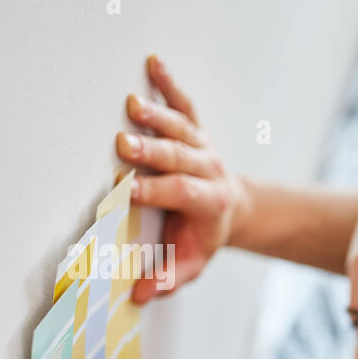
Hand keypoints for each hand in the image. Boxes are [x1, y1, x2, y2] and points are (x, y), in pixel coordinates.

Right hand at [117, 54, 251, 304]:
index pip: (182, 194)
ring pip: (181, 129)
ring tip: (132, 105)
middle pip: (180, 158)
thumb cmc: (202, 237)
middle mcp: (209, 169)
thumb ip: (168, 279)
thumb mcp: (190, 263)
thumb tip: (140, 295)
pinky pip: (185, 104)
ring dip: (157, 117)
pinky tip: (154, 62)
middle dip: (153, 152)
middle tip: (124, 144)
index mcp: (209, 202)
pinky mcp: (197, 129)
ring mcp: (203, 146)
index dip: (157, 192)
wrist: (232, 209)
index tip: (130, 189)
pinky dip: (170, 83)